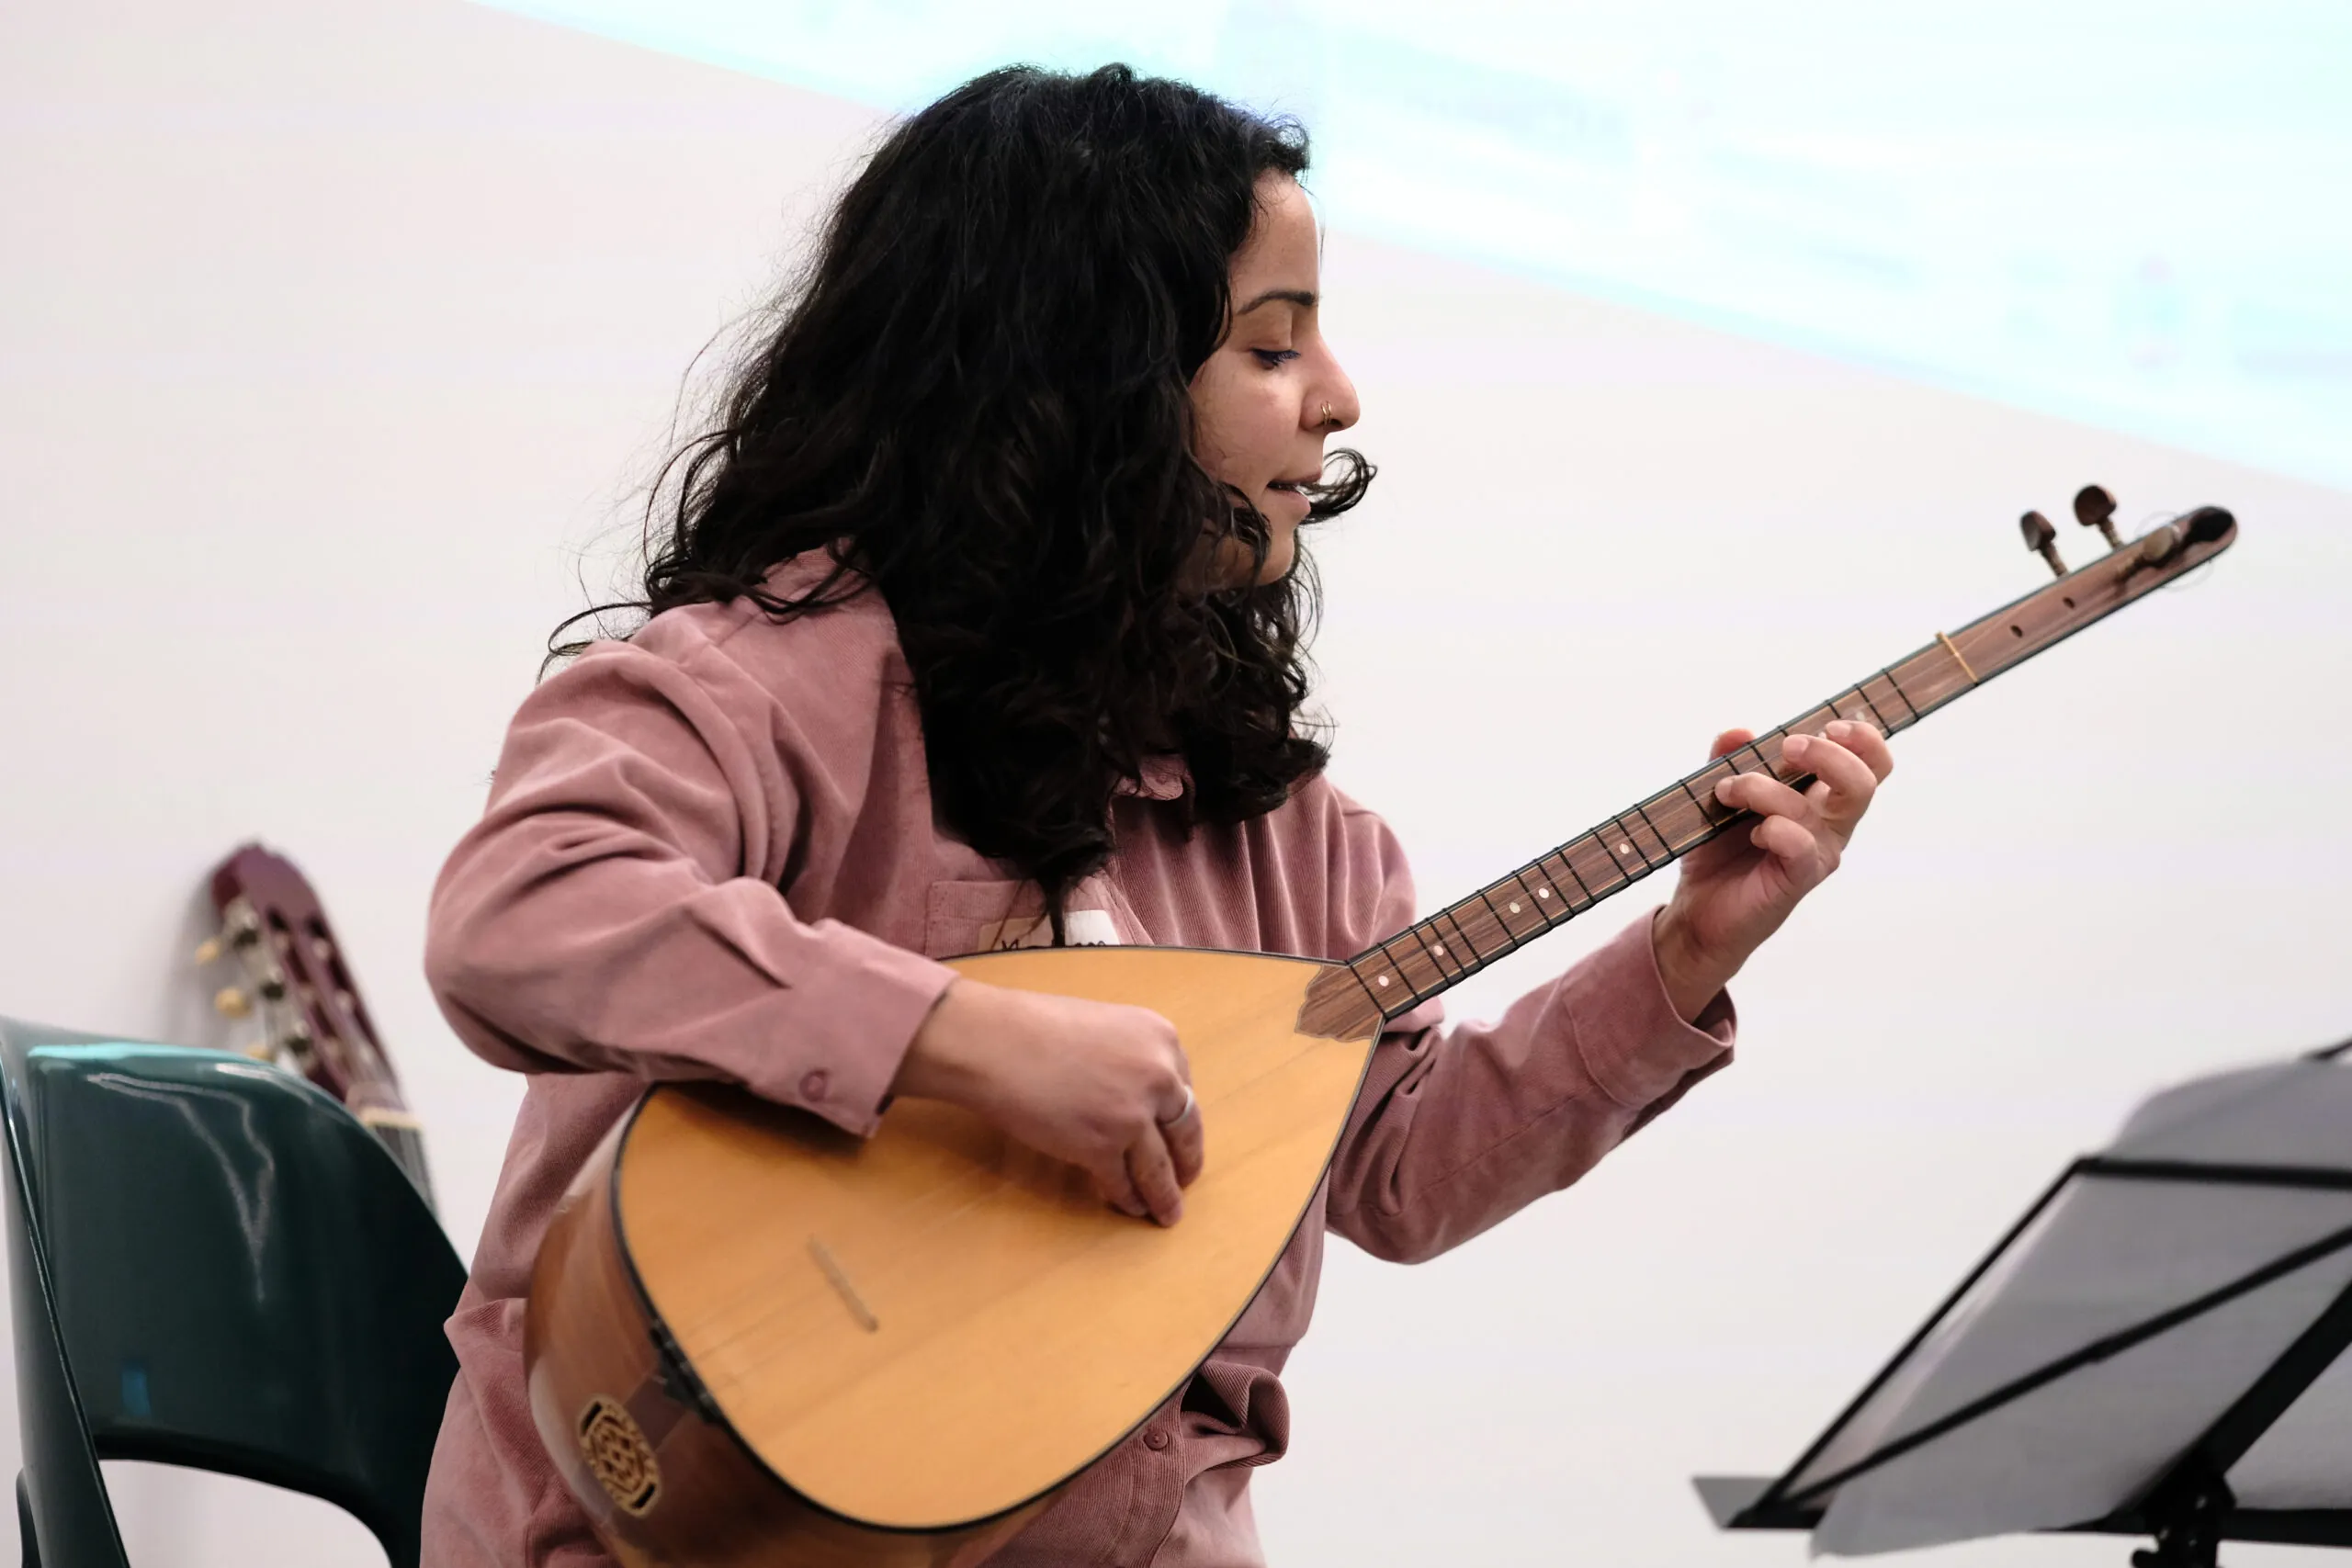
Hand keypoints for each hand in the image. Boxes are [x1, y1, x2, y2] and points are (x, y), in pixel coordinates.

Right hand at [892, 978, 1203, 1224]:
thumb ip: (1130, 1058)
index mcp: (1161, 1039)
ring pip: (1159, 1167)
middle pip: (1184, 1131)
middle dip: (1186, 1161)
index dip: (1179, 1119)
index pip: (1184, 1090)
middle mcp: (1159, 1077)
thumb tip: (1137, 1098)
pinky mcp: (1103, 1147)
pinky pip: (1123, 1182)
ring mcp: (1133, 1115)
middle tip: (1187, 1179)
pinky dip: (1128, 1198)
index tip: (1179, 1137)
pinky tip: (1129, 1206)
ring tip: (1168, 1212)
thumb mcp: (1104, 1027)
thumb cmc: (1035, 1028)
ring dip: (1164, 1195)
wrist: (994, 1042)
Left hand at [1654, 719, 1894, 1019]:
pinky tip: (1753, 832)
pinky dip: (1775, 829)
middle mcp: (1830, 825)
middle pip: (1864, 782)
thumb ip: (1730, 759)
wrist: (1698, 911)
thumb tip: (1739, 731)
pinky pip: (1801, 846)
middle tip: (1788, 747)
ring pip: (1816, 810)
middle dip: (1828, 754)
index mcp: (1822, 798)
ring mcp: (1818, 853)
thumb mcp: (1720, 794)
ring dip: (1765, 789)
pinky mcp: (1798, 879)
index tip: (1828, 723)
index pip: (1870, 764)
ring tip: (1727, 791)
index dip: (1863, 738)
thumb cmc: (1718, 851)